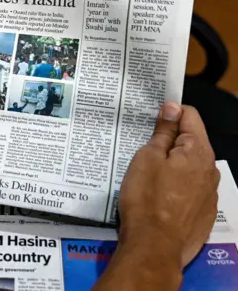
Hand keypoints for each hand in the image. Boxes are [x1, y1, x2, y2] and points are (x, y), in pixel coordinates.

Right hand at [117, 103, 218, 267]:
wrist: (154, 246)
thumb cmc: (146, 197)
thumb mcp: (147, 158)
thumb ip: (163, 132)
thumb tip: (173, 108)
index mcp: (198, 151)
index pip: (190, 116)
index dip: (169, 112)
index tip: (149, 118)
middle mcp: (210, 170)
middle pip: (191, 142)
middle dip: (169, 140)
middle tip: (142, 146)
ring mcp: (209, 193)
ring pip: (190, 167)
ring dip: (173, 163)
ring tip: (148, 172)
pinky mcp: (203, 213)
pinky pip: (190, 189)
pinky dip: (176, 185)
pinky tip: (158, 195)